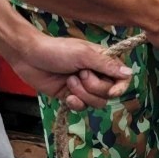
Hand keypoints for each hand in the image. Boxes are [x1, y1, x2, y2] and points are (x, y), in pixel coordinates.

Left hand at [9, 35, 133, 110]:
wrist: (29, 57)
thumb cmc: (57, 50)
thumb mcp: (84, 55)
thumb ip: (107, 65)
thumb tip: (130, 73)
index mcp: (103, 61)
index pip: (122, 78)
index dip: (120, 87)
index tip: (112, 91)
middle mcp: (97, 74)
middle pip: (108, 93)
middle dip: (93, 87)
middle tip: (79, 74)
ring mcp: (84, 87)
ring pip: (96, 102)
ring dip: (82, 93)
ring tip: (69, 81)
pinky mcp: (71, 96)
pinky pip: (82, 107)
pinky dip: (75, 103)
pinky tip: (67, 96)